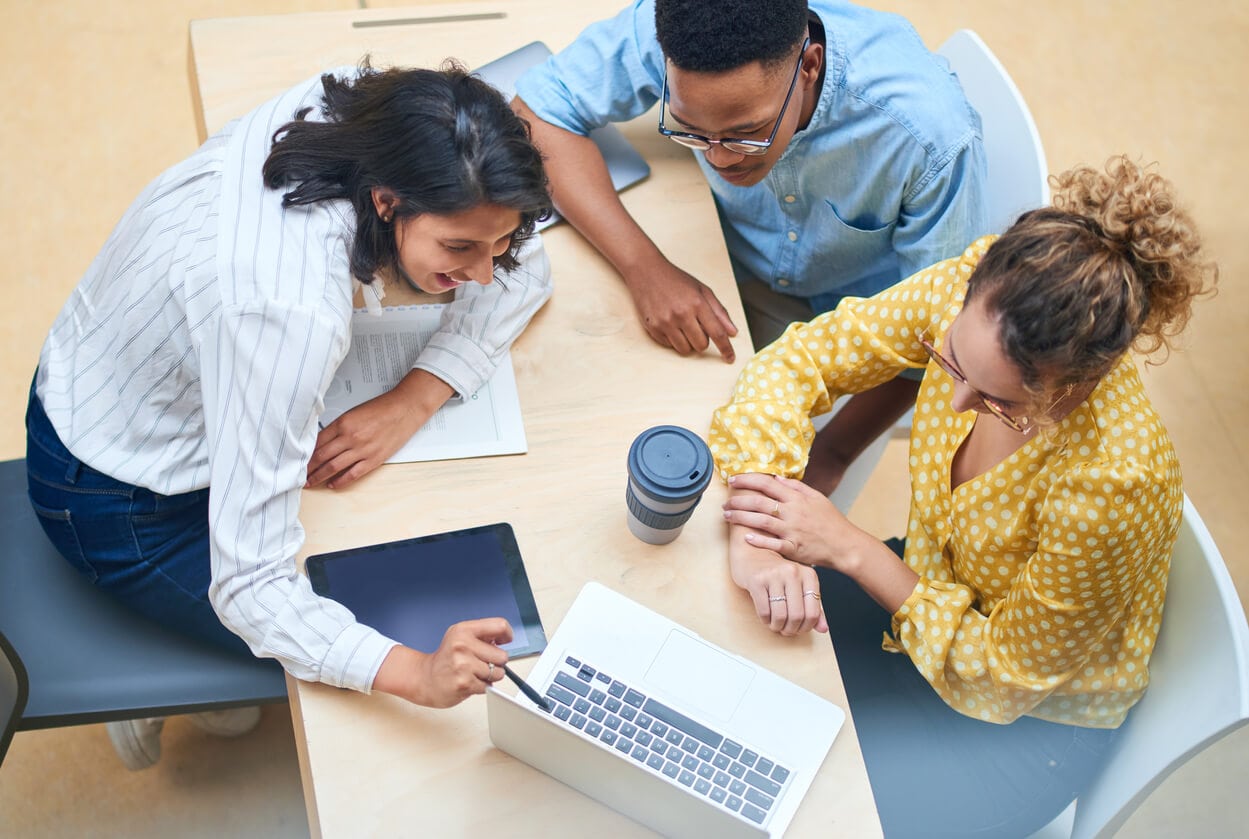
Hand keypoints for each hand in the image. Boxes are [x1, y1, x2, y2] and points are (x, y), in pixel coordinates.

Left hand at [307, 369, 452, 488]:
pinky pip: (353, 474)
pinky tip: (333, 484)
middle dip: (308, 468)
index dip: (305, 454)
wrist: (404, 409)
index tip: (298, 460)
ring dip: (319, 476)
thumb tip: (323, 441)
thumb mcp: (354, 413)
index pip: (317, 442)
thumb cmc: (382, 409)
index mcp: (343, 424)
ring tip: (310, 482)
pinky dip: (340, 481)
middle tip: (299, 475)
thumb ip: (338, 427)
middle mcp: (350, 437)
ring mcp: (362, 450)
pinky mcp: (374, 459)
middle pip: (321, 456)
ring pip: (333, 467)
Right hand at [373, 618, 512, 707]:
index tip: (503, 641)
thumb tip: (504, 638)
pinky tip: (468, 681)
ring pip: (498, 673)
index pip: (499, 626)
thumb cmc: (446, 659)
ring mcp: (463, 665)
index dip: (507, 635)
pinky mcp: (464, 683)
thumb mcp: (459, 637)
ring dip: (490, 676)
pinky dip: (482, 686)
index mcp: (464, 630)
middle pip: (502, 655)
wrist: (425, 679)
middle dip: (497, 662)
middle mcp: (463, 645)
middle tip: (482, 663)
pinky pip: (488, 686)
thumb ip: (481, 635)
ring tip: (474, 673)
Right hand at [626, 256, 737, 362]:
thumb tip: (733, 332)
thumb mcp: (702, 290)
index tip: (730, 358)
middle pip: (701, 345)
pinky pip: (669, 346)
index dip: (726, 348)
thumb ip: (719, 312)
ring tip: (683, 326)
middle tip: (696, 326)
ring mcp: (665, 322)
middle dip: (702, 340)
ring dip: (688, 342)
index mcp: (697, 303)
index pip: (717, 333)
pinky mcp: (653, 328)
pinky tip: (670, 324)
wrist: (646, 271)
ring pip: (685, 349)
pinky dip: (673, 339)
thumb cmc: (676, 280)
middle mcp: (681, 314)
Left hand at [723, 473, 854, 570]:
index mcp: (797, 498)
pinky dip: (759, 540)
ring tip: (727, 517)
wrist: (845, 544)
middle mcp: (792, 512)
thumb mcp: (817, 497)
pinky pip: (774, 544)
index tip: (733, 480)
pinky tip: (745, 538)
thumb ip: (796, 487)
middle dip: (738, 501)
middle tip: (725, 502)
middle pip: (759, 502)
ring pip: (761, 521)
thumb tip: (776, 477)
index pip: (767, 484)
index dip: (748, 480)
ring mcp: (792, 530)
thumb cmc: (831, 521)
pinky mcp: (794, 548)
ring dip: (741, 518)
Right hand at [727, 523, 826, 634]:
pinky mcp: (757, 580)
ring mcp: (774, 575)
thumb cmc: (778, 572)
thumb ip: (813, 607)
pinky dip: (765, 620)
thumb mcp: (799, 586)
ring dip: (777, 627)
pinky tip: (766, 618)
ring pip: (780, 616)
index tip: (799, 629)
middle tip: (785, 630)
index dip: (806, 627)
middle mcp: (793, 572)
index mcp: (808, 574)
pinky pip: (764, 611)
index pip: (813, 612)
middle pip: (797, 616)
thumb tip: (824, 629)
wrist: (753, 552)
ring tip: (775, 625)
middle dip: (790, 629)